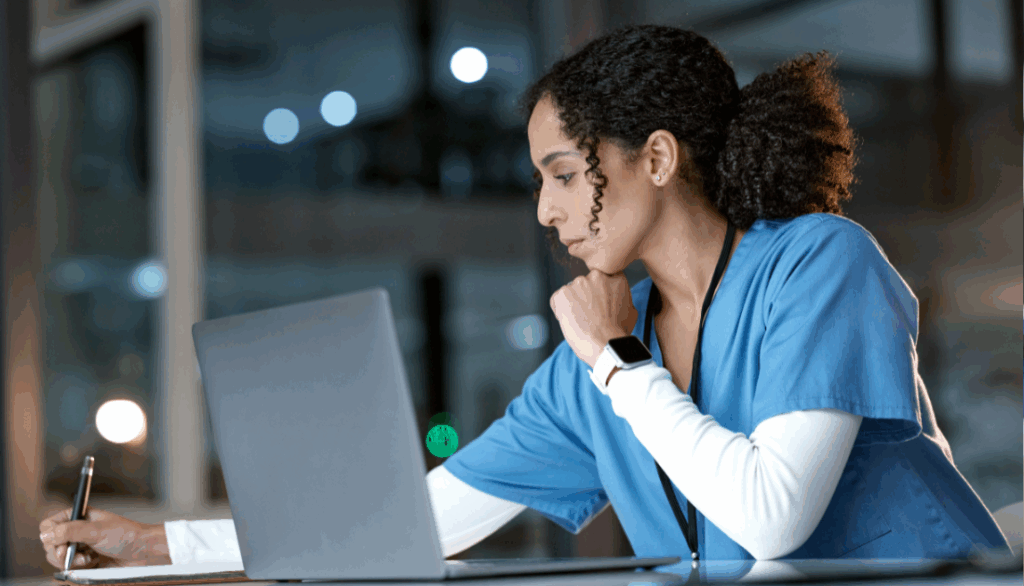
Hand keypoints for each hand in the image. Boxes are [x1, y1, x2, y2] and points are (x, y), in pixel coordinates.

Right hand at [39, 507, 171, 569]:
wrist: (143, 552)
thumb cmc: (126, 535)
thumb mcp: (97, 531)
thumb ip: (71, 531)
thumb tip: (45, 535)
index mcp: (78, 517)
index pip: (48, 525)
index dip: (50, 536)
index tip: (62, 543)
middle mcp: (76, 532)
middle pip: (49, 546)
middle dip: (61, 553)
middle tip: (77, 555)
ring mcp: (80, 547)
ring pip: (58, 559)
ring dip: (72, 562)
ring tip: (89, 559)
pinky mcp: (85, 562)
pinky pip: (70, 569)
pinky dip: (79, 569)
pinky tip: (94, 563)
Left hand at [549, 269, 638, 367]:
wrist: (605, 345)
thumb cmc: (618, 333)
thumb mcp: (630, 311)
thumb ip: (622, 298)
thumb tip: (617, 300)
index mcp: (615, 277)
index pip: (603, 278)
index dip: (599, 292)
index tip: (599, 304)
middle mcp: (596, 276)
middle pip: (586, 284)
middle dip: (585, 297)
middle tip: (589, 315)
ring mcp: (578, 283)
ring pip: (571, 292)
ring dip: (573, 303)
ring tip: (581, 321)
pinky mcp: (562, 293)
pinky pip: (557, 300)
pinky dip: (560, 310)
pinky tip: (571, 322)